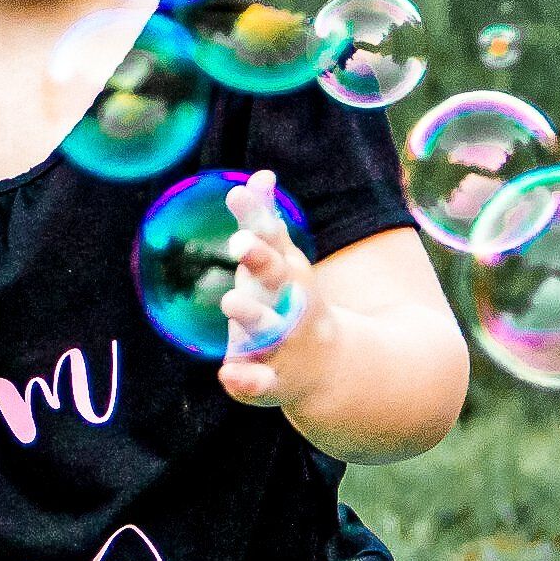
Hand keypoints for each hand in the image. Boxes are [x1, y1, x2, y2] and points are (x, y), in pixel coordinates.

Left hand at [218, 168, 339, 407]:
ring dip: (252, 316)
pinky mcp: (273, 382)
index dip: (256, 222)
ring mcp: (283, 345)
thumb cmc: (293, 304)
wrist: (330, 367)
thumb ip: (266, 223)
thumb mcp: (284, 263)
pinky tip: (228, 375)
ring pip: (268, 330)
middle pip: (277, 282)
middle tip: (238, 244)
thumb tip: (258, 176)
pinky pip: (261, 384)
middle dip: (261, 263)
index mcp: (287, 276)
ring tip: (230, 302)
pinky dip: (247, 382)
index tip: (236, 196)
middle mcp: (288, 307)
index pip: (272, 243)